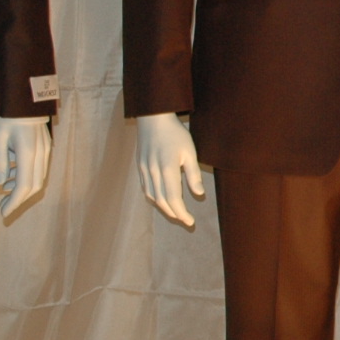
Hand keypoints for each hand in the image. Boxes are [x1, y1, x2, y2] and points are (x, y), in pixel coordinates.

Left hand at [0, 116, 51, 220]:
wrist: (26, 99)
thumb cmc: (9, 116)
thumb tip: (1, 182)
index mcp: (28, 152)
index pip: (24, 185)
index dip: (14, 202)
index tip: (3, 212)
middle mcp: (41, 154)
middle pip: (34, 186)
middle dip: (18, 199)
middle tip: (2, 206)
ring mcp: (46, 151)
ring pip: (38, 179)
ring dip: (22, 189)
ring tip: (4, 191)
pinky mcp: (46, 148)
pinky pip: (38, 169)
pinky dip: (27, 178)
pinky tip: (13, 176)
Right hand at [135, 113, 205, 227]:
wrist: (153, 117)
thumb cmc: (175, 133)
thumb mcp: (190, 152)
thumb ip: (194, 174)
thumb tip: (199, 194)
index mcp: (167, 169)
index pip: (173, 199)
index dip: (182, 213)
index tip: (190, 222)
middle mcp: (153, 172)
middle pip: (162, 201)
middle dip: (174, 214)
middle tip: (186, 220)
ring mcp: (144, 170)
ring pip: (152, 197)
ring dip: (164, 208)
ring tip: (176, 212)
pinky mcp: (140, 167)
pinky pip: (146, 188)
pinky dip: (155, 198)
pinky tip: (162, 199)